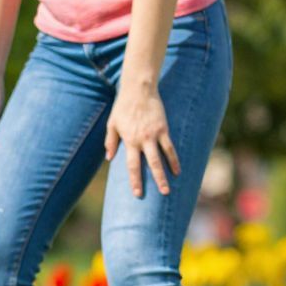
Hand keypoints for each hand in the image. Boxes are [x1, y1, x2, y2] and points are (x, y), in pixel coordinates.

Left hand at [105, 81, 176, 197]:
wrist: (138, 91)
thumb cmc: (123, 107)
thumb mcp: (112, 124)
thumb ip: (110, 141)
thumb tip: (109, 158)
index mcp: (129, 140)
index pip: (132, 165)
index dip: (135, 180)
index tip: (137, 193)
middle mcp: (143, 140)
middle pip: (151, 164)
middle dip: (156, 180)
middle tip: (162, 194)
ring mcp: (155, 135)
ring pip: (163, 157)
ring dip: (167, 173)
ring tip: (169, 188)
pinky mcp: (164, 129)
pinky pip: (170, 147)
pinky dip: (174, 159)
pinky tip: (177, 169)